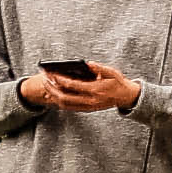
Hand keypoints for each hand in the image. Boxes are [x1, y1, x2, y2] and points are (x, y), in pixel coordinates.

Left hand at [24, 62, 143, 113]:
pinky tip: (55, 94)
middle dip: (52, 89)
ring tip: (47, 87)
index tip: (52, 74)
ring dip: (54, 96)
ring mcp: (88, 106)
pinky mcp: (87, 109)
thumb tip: (87, 63)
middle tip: (45, 81)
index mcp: (95, 90)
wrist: (126, 97)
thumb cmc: (119, 83)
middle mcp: (90, 100)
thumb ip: (99, 68)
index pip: (72, 85)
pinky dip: (60, 101)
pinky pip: (69, 107)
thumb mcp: (112, 72)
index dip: (60, 80)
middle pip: (65, 97)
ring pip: (65, 104)